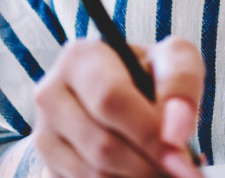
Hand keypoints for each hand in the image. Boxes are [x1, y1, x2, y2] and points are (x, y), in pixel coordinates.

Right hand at [31, 34, 205, 177]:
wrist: (122, 94)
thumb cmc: (149, 73)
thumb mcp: (172, 59)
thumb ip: (181, 83)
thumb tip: (176, 133)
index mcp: (79, 58)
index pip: (111, 99)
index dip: (148, 132)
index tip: (179, 153)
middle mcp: (51, 95)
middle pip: (102, 144)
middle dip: (147, 162)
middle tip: (176, 166)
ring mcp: (43, 135)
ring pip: (93, 173)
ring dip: (136, 177)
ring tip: (159, 166)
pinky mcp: (47, 166)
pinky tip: (136, 172)